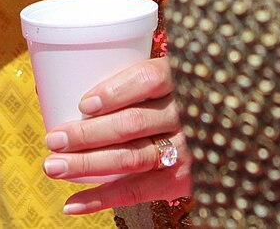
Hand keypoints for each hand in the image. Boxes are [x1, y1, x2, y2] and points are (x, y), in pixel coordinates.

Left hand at [44, 58, 191, 214]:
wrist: (225, 136)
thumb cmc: (182, 100)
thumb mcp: (173, 77)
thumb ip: (136, 76)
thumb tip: (67, 84)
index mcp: (182, 78)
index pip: (149, 79)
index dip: (115, 91)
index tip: (83, 103)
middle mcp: (187, 113)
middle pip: (132, 123)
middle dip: (87, 134)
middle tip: (54, 138)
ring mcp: (187, 149)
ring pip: (131, 157)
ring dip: (87, 165)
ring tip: (54, 166)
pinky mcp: (182, 179)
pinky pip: (138, 191)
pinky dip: (103, 198)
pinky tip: (74, 203)